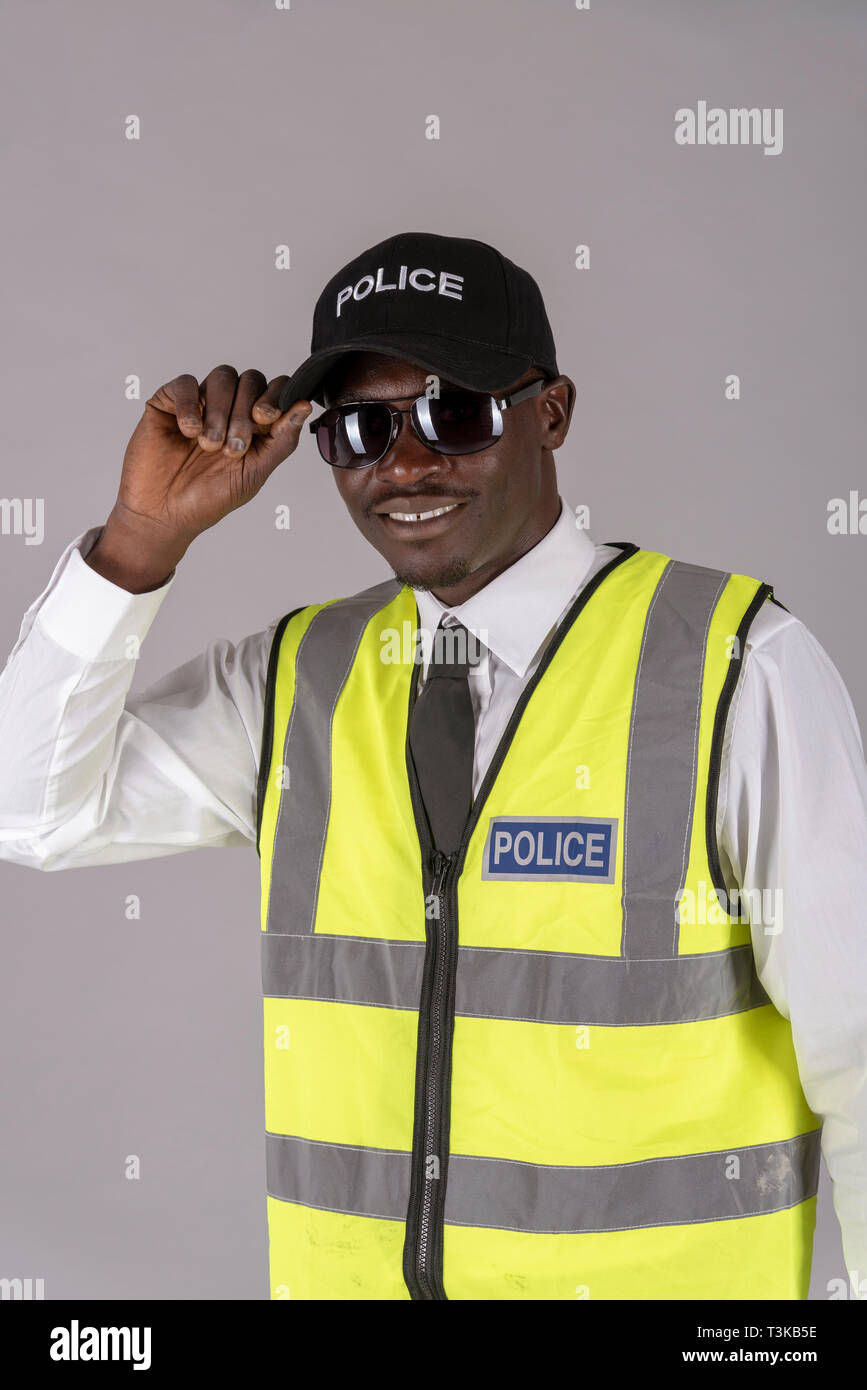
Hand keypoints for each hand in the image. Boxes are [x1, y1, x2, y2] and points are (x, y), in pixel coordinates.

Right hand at [87, 365, 310, 590]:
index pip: (275, 389)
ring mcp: (199, 402)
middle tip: (233, 448)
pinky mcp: (168, 402)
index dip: (275, 397)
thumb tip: (305, 406)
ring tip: (210, 445)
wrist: (164, 514)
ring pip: (222, 377)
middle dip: (245, 413)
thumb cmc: (210, 498)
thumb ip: (283, 439)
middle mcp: (229, 408)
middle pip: (250, 379)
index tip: (265, 419)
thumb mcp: (256, 471)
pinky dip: (190, 405)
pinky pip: (185, 383)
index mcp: (255, 423)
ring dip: (220, 412)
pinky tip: (188, 431)